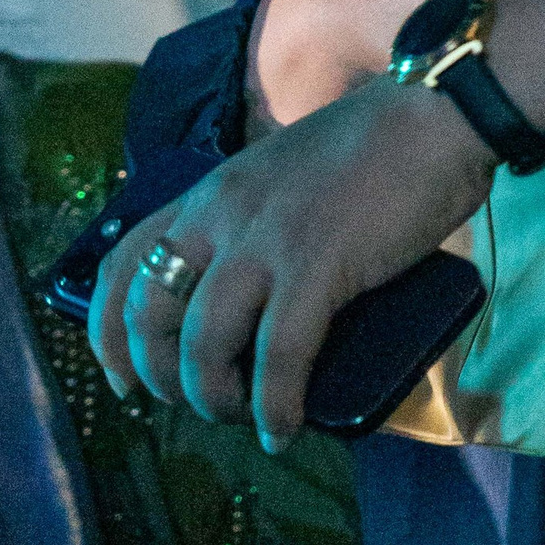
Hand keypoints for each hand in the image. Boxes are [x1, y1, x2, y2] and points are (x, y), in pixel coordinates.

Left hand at [95, 0, 544, 446]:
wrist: (436, 115)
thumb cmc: (377, 146)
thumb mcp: (286, 176)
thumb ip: (261, 222)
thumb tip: (264, 299)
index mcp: (210, 193)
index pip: (120, 264)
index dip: (108, 333)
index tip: (125, 378)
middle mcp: (220, 215)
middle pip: (150, 313)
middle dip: (162, 375)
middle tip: (196, 403)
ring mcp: (266, 239)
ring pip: (203, 342)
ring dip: (213, 396)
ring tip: (242, 419)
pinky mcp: (318, 265)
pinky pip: (277, 356)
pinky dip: (274, 404)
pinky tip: (283, 429)